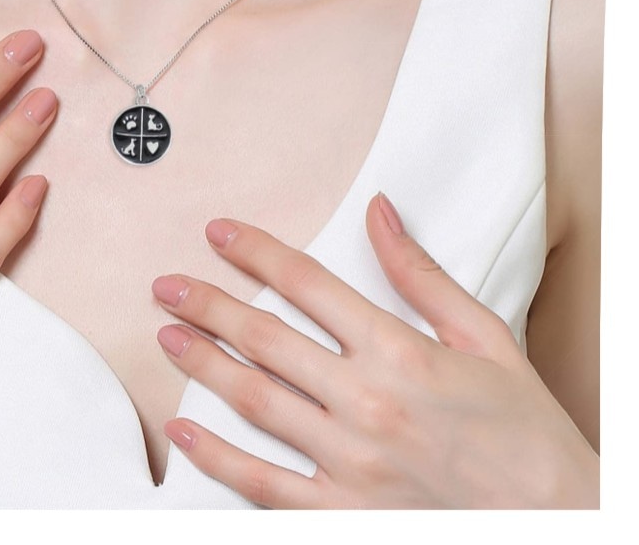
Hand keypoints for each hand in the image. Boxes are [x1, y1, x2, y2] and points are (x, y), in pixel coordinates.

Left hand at [151, 194, 598, 508]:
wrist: (563, 527)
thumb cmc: (526, 432)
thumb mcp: (485, 338)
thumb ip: (422, 275)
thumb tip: (380, 213)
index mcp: (399, 352)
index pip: (307, 284)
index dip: (256, 252)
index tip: (220, 233)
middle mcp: (366, 402)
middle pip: (266, 339)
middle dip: (208, 305)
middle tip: (167, 285)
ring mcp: (350, 463)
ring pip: (255, 402)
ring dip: (203, 365)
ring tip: (165, 336)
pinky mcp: (344, 514)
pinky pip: (264, 484)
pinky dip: (217, 458)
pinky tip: (183, 432)